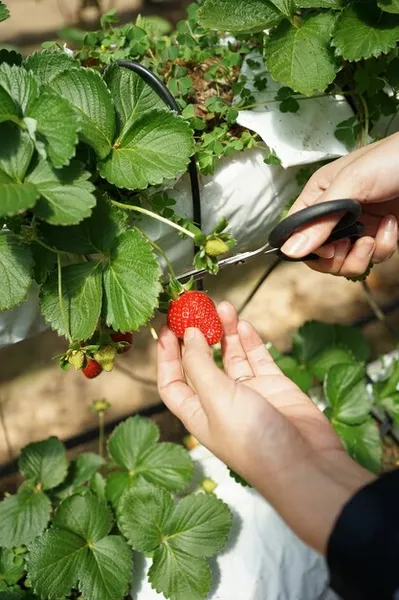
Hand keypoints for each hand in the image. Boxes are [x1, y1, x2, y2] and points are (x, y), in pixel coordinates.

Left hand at [157, 302, 373, 552]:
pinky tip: (243, 325)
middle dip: (198, 336)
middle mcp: (220, 402)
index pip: (172, 381)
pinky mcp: (273, 386)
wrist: (306, 462)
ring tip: (223, 307)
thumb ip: (200, 365)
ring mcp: (248, 393)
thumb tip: (190, 336)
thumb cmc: (255, 443)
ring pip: (231, 355)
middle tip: (196, 309)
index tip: (168, 328)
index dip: (167, 356)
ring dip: (225, 332)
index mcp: (198, 412)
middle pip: (202, 363)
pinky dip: (250, 341)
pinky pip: (257, 358)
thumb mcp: (217, 399)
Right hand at [281, 133, 398, 277]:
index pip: (297, 231)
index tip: (327, 248)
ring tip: (375, 236)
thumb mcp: (351, 184)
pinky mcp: (380, 236)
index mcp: (320, 194)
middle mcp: (335, 213)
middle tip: (354, 244)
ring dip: (362, 255)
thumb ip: (320, 218)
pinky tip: (392, 224)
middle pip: (320, 254)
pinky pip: (372, 257)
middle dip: (337, 257)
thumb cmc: (393, 159)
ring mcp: (358, 226)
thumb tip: (290, 249)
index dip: (307, 247)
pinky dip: (384, 246)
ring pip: (345, 262)